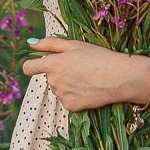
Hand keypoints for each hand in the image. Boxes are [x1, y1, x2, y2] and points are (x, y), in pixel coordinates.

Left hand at [22, 37, 140, 111]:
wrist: (120, 78)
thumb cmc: (99, 57)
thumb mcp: (75, 45)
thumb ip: (50, 44)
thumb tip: (30, 43)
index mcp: (53, 64)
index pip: (29, 67)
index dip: (33, 65)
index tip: (39, 64)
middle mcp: (53, 81)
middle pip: (49, 77)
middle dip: (59, 72)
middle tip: (79, 67)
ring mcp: (62, 95)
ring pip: (58, 88)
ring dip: (67, 84)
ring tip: (86, 78)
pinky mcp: (71, 107)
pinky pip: (67, 99)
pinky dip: (75, 95)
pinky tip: (88, 89)